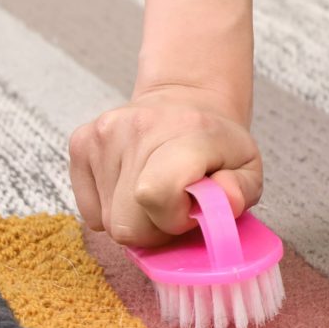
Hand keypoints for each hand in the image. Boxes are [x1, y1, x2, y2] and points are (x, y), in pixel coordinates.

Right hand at [67, 84, 261, 247]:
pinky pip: (90, 213)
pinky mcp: (80, 143)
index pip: (156, 194)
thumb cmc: (217, 143)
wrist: (186, 99)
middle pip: (127, 225)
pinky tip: (133, 185)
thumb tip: (222, 202)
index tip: (191, 208)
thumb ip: (239, 192)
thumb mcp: (248, 167)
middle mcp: (138, 129)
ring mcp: (103, 135)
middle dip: (154, 228)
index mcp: (188, 133)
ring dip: (135, 218)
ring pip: (107, 223)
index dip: (174, 219)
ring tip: (157, 189)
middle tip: (175, 204)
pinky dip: (112, 209)